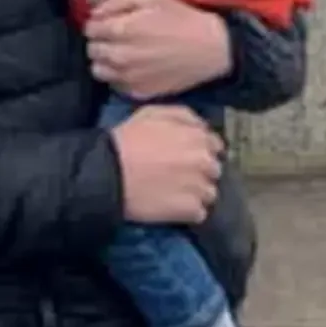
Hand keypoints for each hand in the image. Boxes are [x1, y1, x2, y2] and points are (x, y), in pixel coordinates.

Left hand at [85, 0, 230, 99]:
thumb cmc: (182, 19)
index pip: (90, 29)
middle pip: (91, 50)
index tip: (111, 22)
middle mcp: (120, 56)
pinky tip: (135, 67)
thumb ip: (119, 0)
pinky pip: (115, 85)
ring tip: (123, 54)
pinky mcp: (138, 92)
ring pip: (98, 70)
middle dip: (101, 41)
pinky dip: (119, 76)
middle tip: (118, 38)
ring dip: (106, 61)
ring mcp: (129, 77)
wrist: (210, 49)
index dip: (99, 23)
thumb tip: (96, 12)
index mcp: (122, 30)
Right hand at [110, 104, 222, 222]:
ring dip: (196, 194)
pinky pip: (199, 214)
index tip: (187, 158)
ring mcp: (200, 188)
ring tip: (174, 194)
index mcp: (199, 137)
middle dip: (200, 173)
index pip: (216, 147)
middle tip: (178, 177)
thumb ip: (183, 116)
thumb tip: (202, 127)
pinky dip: (188, 213)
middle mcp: (205, 162)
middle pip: (214, 171)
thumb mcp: (153, 113)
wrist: (109, 173)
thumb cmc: (128, 139)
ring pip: (209, 194)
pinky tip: (171, 208)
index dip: (201, 152)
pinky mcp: (191, 210)